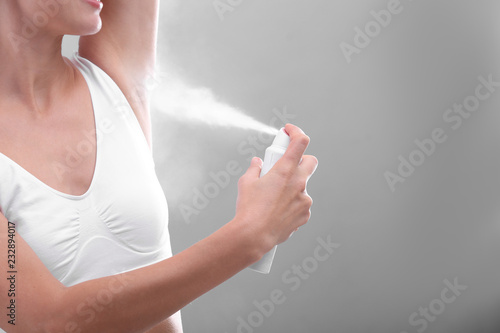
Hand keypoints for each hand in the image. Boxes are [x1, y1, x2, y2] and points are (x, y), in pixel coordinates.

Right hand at [233, 124, 318, 253]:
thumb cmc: (249, 209)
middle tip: (287, 165)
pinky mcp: (305, 214)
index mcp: (285, 170)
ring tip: (274, 198)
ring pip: (304, 186)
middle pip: (311, 161)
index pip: (300, 142)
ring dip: (293, 187)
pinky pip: (302, 204)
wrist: (254, 235)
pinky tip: (278, 212)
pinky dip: (293, 205)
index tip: (290, 131)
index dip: (296, 132)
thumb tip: (257, 163)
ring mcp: (304, 199)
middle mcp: (299, 182)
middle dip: (302, 159)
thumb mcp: (246, 183)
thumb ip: (255, 169)